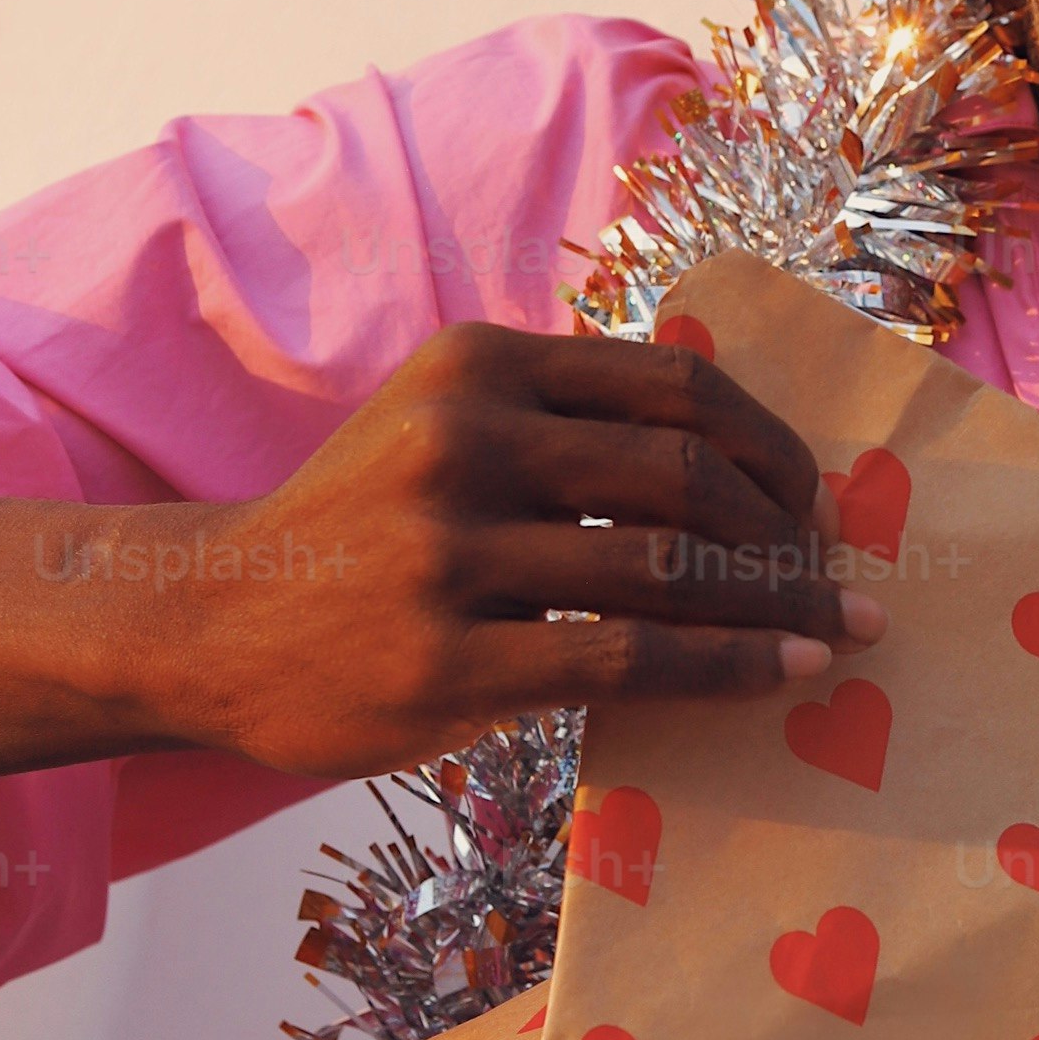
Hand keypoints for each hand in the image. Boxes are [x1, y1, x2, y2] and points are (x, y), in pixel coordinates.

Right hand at [103, 322, 879, 780]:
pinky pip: (628, 660)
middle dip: (786, 531)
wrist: (206, 621)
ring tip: (829, 628)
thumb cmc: (358, 528)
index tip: (816, 495)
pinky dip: (727, 665)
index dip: (770, 442)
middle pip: (688, 473)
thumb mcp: (446, 424)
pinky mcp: (449, 660)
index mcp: (483, 364)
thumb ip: (566, 421)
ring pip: (668, 567)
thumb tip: (747, 466)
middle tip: (832, 572)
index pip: (675, 384)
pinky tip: (781, 675)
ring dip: (776, 602)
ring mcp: (453, 550)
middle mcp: (468, 439)